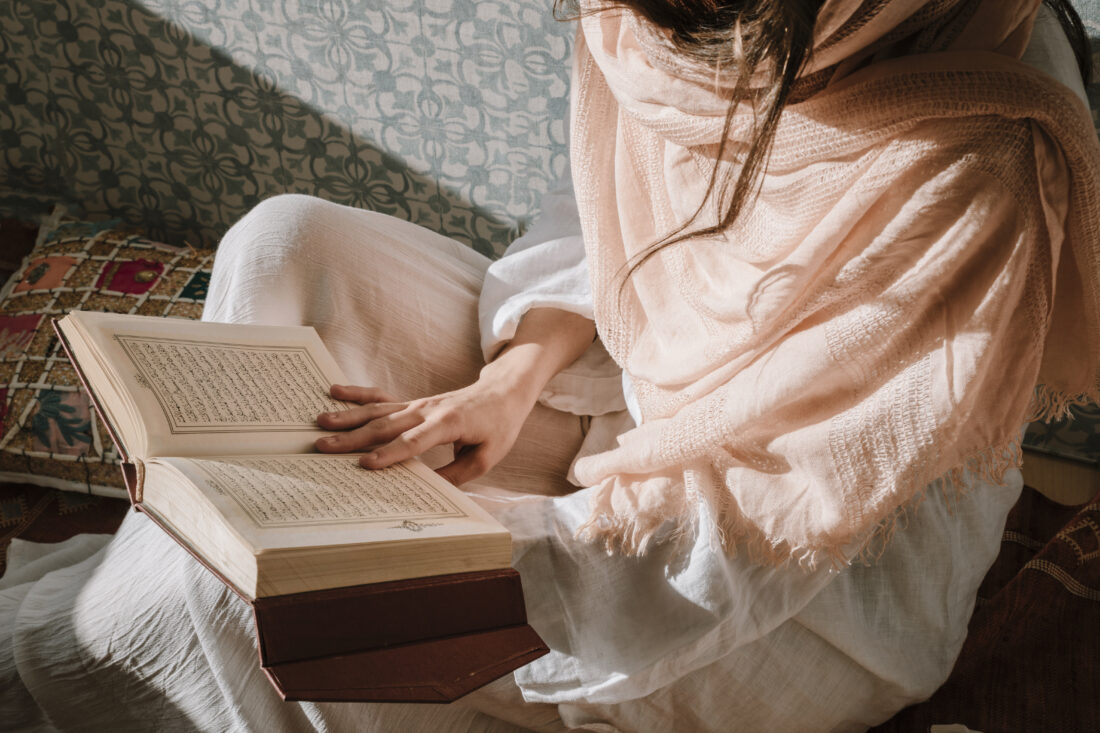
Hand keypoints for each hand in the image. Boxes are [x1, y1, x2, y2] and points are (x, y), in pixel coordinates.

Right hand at [314, 376, 538, 485]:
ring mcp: (418, 403)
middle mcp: (428, 410)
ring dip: (348, 417)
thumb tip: (430, 492)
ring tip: (320, 422)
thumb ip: (456, 474)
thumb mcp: (486, 457)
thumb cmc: (498, 426)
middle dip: (353, 438)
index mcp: (449, 423)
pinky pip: (382, 398)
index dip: (390, 454)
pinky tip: (335, 391)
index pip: (414, 441)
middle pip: (386, 426)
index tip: (365, 465)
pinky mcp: (413, 402)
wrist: (503, 392)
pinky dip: (358, 395)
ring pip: (378, 411)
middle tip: (323, 447)